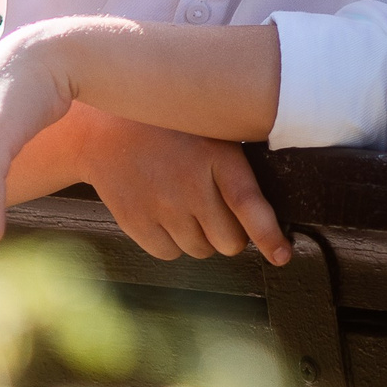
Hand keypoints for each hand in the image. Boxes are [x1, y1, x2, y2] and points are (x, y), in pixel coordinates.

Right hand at [68, 112, 290, 265]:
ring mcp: (161, 205)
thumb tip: (265, 213)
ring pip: (200, 250)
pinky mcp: (136, 221)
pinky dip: (173, 243)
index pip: (249, 204)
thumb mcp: (210, 132)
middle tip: (218, 212)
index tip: (281, 255)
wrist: (105, 132)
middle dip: (231, 234)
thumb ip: (236, 167)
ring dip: (202, 237)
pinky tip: (166, 215)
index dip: (269, 235)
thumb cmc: (169, 131)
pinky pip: (169, 254)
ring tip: (187, 206)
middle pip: (229, 240)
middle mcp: (190, 184)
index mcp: (216, 156)